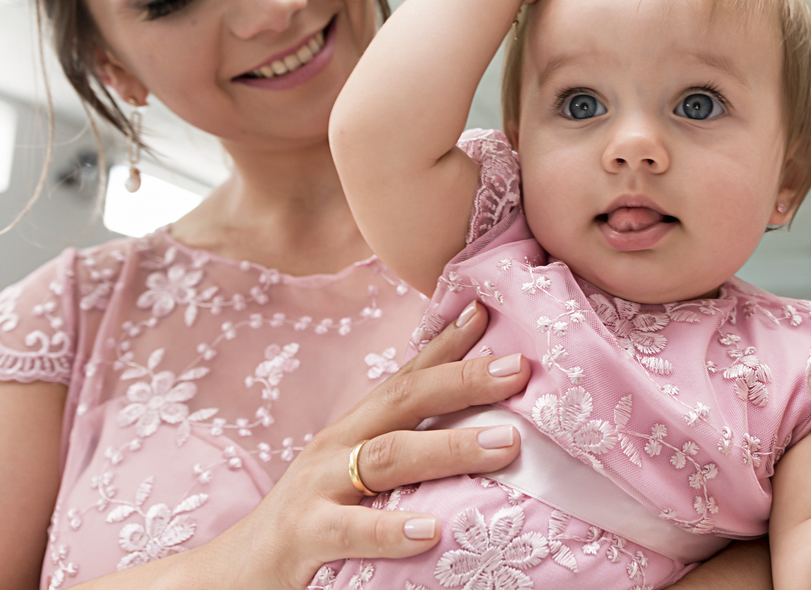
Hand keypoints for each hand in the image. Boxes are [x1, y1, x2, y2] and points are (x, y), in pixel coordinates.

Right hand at [219, 304, 531, 588]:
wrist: (228, 579)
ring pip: (387, 457)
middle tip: (518, 369)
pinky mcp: (302, 537)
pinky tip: (431, 531)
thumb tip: (477, 439)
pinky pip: (349, 531)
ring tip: (504, 444)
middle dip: (462, 380)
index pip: (403, 377)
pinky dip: (390, 530)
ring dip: (450, 448)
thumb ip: (402, 455)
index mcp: (351, 432)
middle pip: (402, 400)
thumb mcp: (354, 481)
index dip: (445, 345)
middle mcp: (335, 448)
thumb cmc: (308, 526)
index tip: (487, 312)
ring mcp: (317, 489)